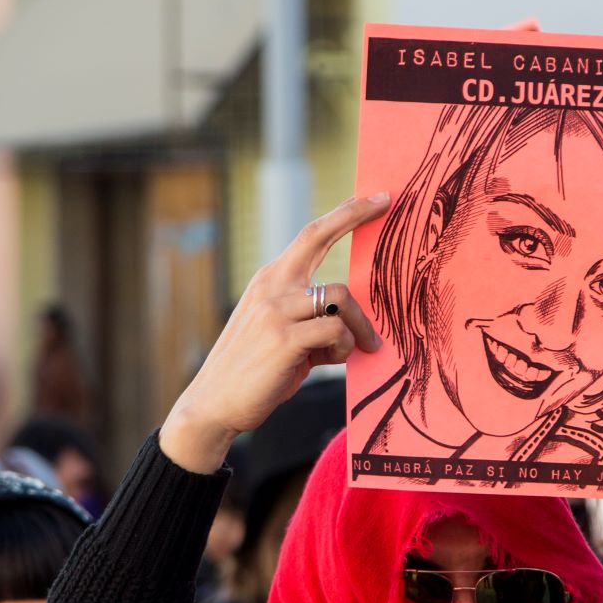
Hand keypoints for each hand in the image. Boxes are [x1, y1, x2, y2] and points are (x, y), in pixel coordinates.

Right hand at [161, 194, 387, 472]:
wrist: (213, 404)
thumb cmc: (254, 372)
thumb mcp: (281, 336)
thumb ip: (312, 322)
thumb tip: (350, 328)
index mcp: (270, 280)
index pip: (310, 235)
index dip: (344, 213)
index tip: (375, 198)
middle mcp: (271, 287)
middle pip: (321, 241)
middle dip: (355, 217)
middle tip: (388, 205)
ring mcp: (276, 311)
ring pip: (340, 297)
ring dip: (360, 325)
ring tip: (360, 348)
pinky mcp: (285, 340)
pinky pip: (336, 331)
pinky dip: (346, 347)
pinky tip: (336, 360)